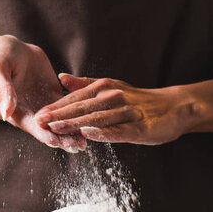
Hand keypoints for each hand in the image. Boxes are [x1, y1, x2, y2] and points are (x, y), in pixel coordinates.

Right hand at [0, 38, 85, 151]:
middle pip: (45, 128)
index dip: (42, 133)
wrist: (12, 47)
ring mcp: (41, 106)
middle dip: (61, 138)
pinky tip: (89, 123)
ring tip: (85, 142)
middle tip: (77, 147)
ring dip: (71, 131)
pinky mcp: (53, 97)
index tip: (54, 141)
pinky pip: (66, 108)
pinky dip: (76, 116)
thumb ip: (3, 89)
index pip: (29, 125)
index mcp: (11, 109)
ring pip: (58, 121)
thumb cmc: (0, 55)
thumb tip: (6, 112)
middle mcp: (27, 112)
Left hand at [34, 73, 195, 144]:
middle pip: (82, 107)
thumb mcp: (112, 87)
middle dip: (59, 115)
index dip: (56, 107)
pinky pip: (119, 130)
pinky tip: (89, 135)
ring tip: (56, 128)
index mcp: (104, 88)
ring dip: (75, 123)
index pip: (75, 99)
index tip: (38, 114)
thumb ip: (86, 84)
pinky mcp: (140, 127)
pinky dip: (104, 132)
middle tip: (39, 121)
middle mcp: (114, 97)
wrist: (174, 107)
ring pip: (97, 118)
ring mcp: (127, 112)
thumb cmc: (139, 100)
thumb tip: (61, 77)